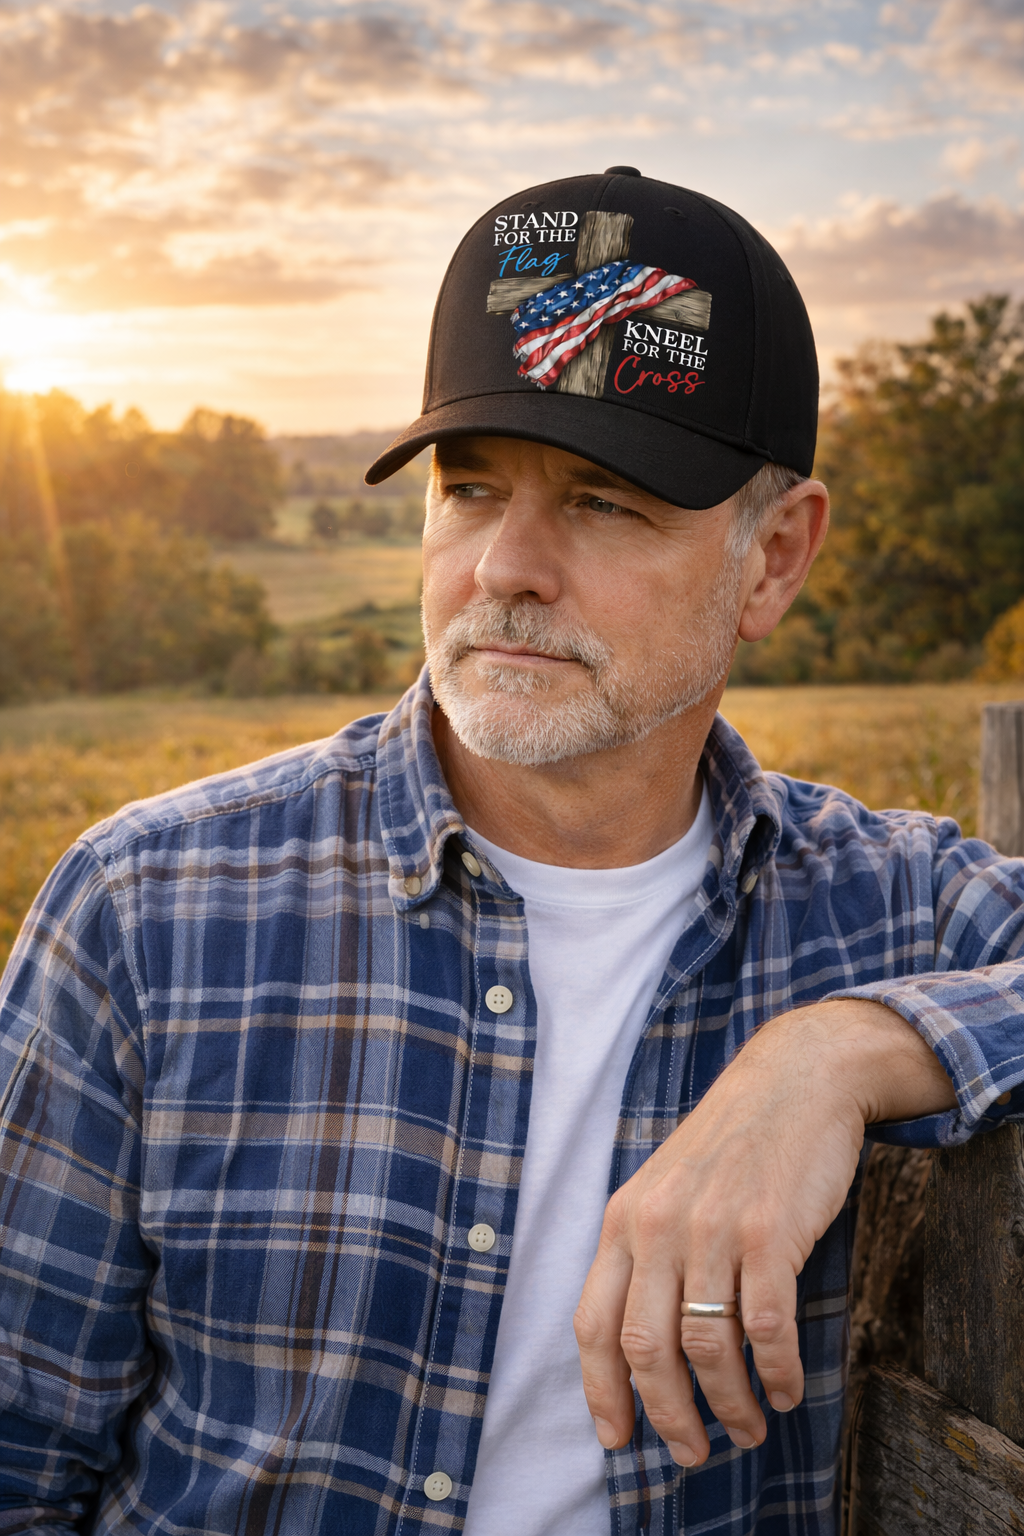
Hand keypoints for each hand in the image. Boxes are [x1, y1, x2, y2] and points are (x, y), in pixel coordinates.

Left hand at [573, 999, 955, 1465]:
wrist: (794, 1079)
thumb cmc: (732, 1143)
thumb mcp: (666, 1187)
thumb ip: (647, 1252)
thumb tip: (644, 1348)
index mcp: (624, 1218)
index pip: (594, 1323)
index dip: (601, 1391)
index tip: (616, 1439)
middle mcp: (658, 1225)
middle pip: (647, 1349)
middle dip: (669, 1415)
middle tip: (693, 1452)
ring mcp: (713, 1227)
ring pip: (708, 1347)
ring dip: (731, 1404)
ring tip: (749, 1427)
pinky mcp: (768, 1229)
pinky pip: (768, 1326)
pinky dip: (779, 1372)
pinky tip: (788, 1389)